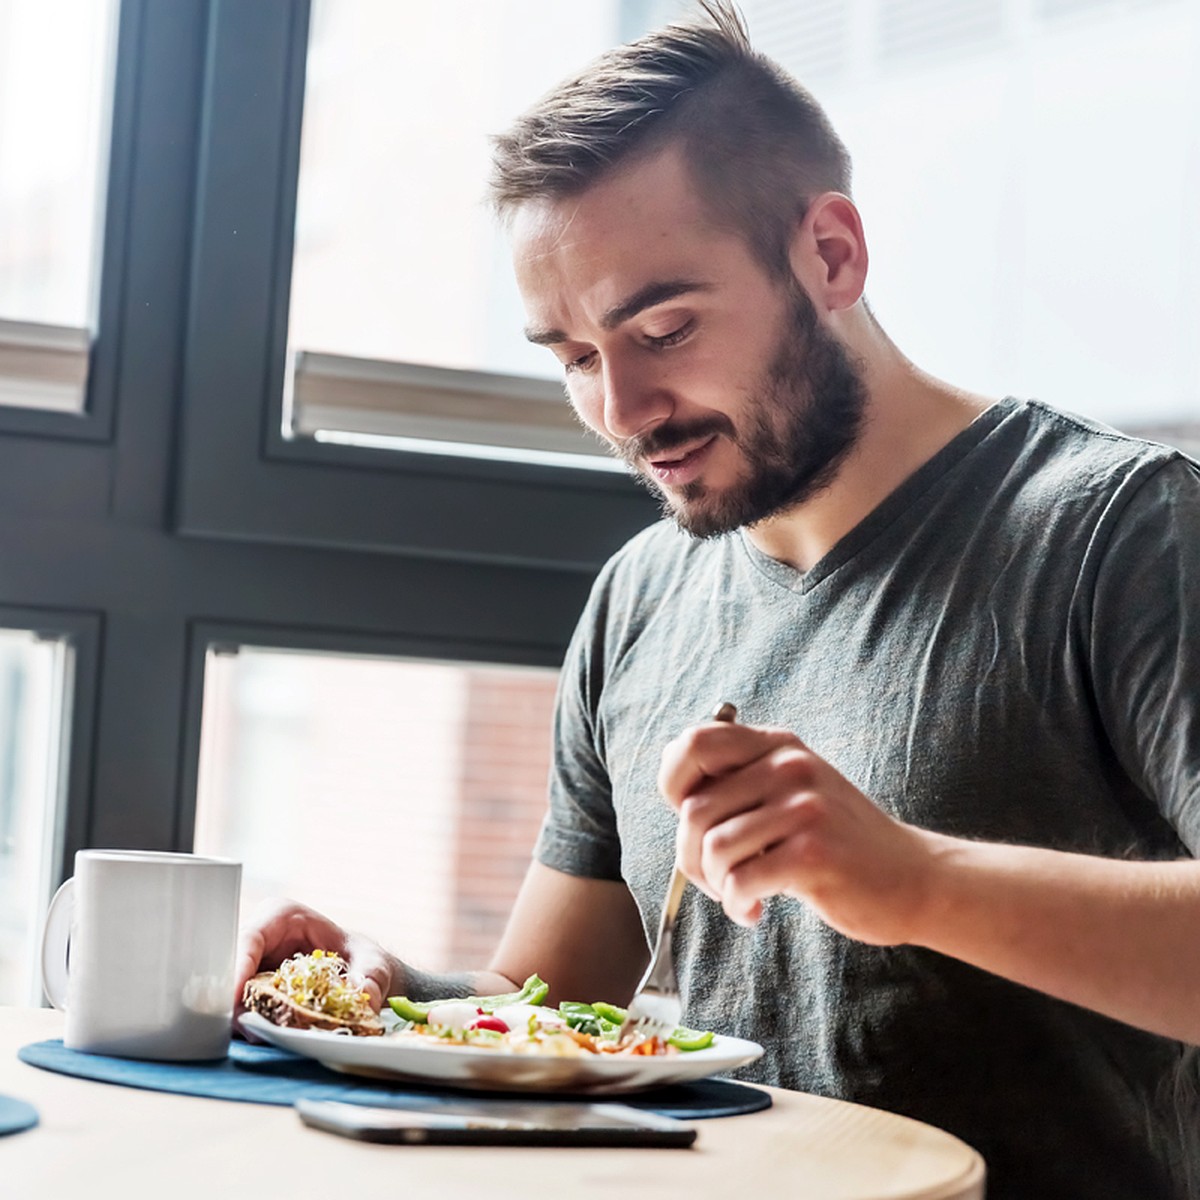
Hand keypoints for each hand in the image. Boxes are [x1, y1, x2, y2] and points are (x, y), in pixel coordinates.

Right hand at [233, 898, 398, 1030]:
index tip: (235, 996)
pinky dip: (251, 1023)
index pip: (249, 938)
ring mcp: (252, 967)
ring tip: (260, 1037)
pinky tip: (265, 1036)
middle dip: (235, 1000)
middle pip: (232, 969)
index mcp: (281, 916)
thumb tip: (365, 995)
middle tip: (249, 1028)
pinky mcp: (252, 991)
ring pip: (231, 992)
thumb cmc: (361, 956)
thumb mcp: (373, 962)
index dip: (238, 967)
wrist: (360, 972)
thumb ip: (371, 976)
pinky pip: (241, 1008)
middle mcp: (260, 939)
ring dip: (241, 1016)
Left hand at [659, 718, 934, 941]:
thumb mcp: (794, 790)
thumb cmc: (839, 842)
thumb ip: (743, 780)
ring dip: (715, 884)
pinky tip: (754, 910)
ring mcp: (804, 807)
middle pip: (694, 809)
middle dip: (691, 856)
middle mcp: (789, 766)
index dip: (674, 783)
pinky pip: (739, 881)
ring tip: (740, 894)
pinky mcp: (813, 853)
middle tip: (716, 879)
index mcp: (778, 745)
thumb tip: (675, 787)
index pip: (694, 742)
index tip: (691, 821)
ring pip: (712, 848)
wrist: (914, 878)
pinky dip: (736, 904)